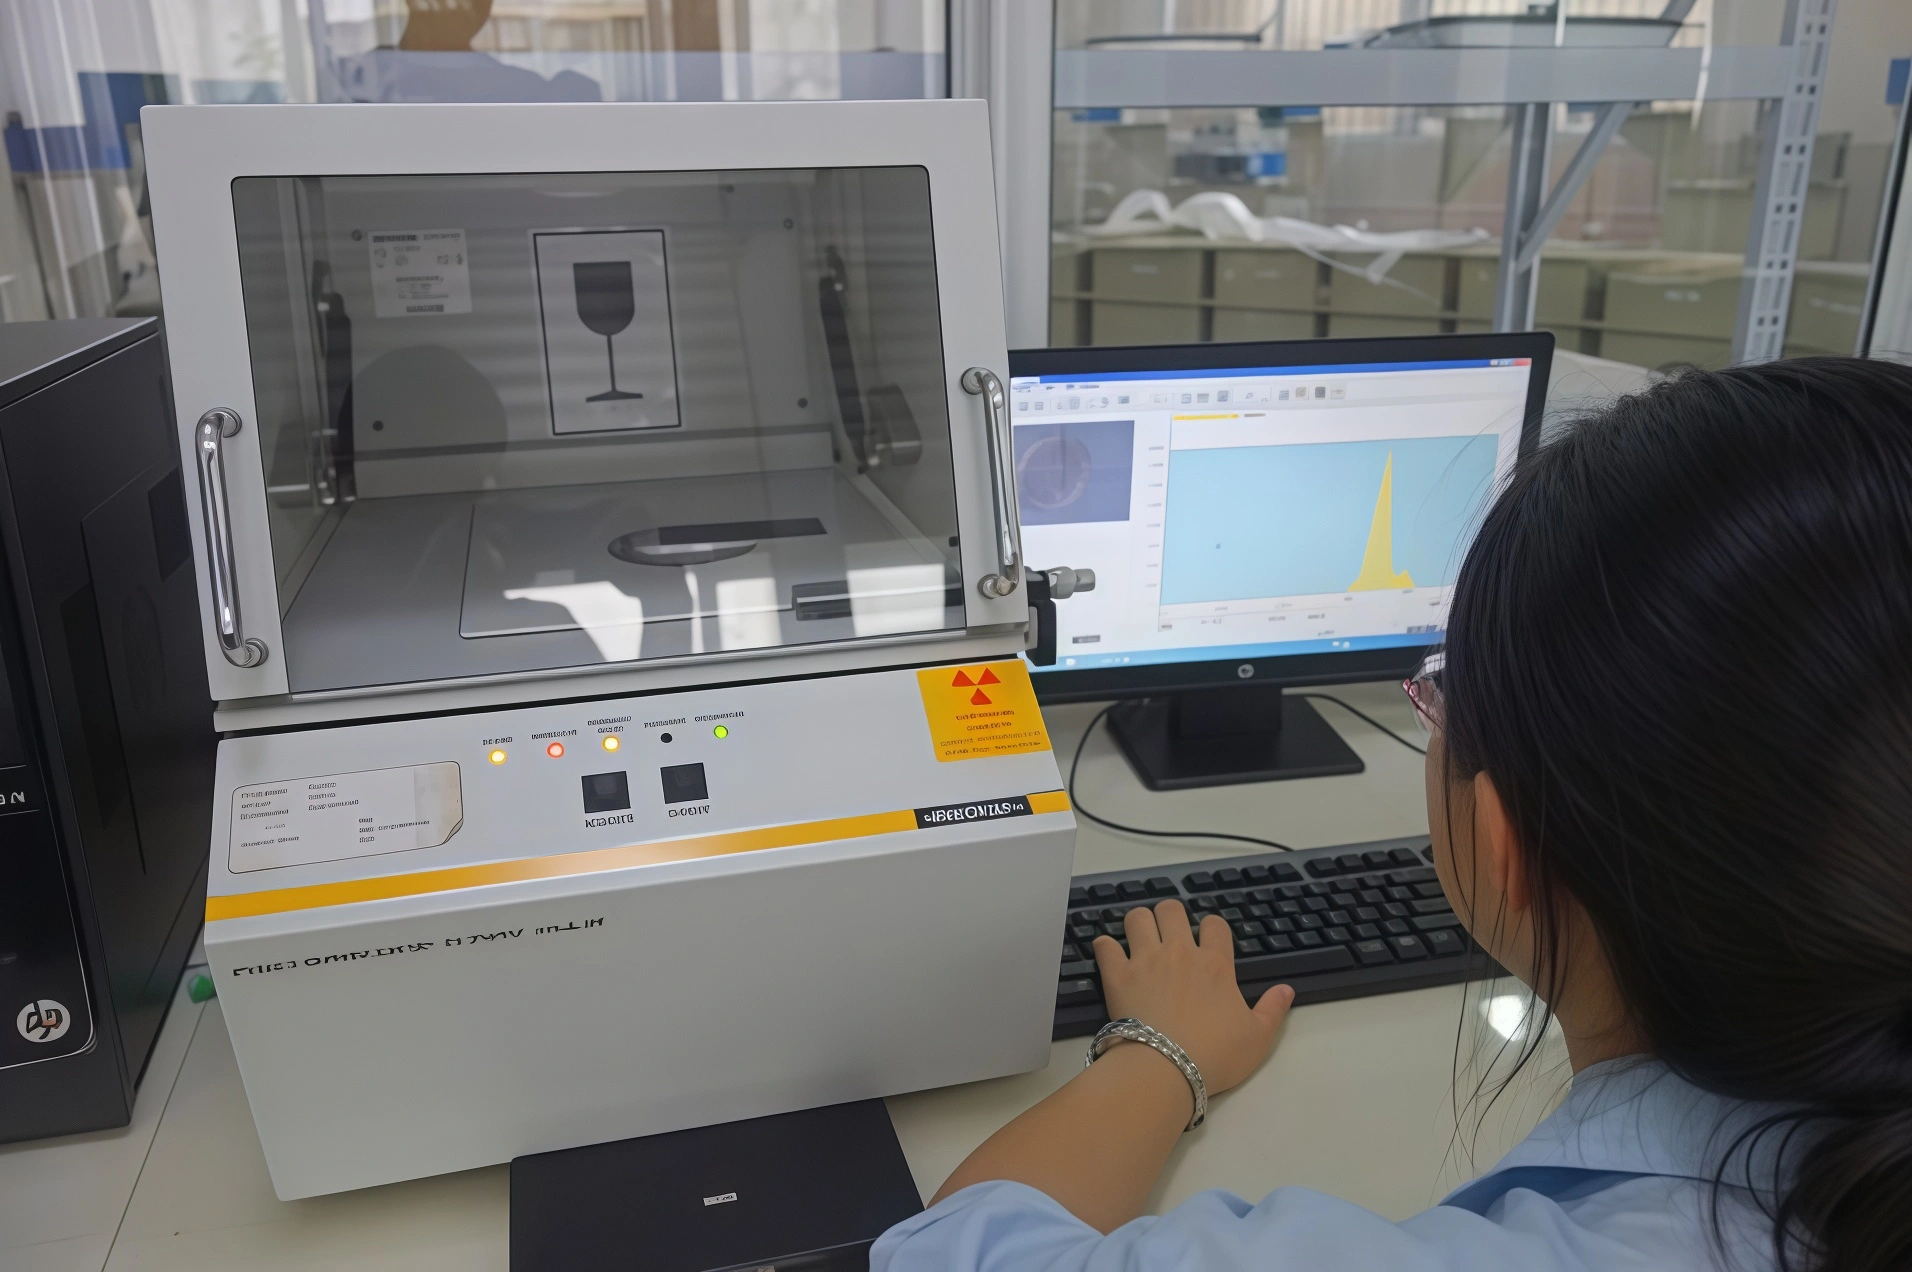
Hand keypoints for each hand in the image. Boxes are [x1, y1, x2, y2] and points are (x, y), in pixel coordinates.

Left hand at [1091, 900, 1293, 1095]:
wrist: (1168, 1069)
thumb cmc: (1215, 1054)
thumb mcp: (1257, 1037)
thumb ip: (1272, 1010)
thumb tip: (1287, 990)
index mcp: (1215, 965)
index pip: (1215, 924)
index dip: (1211, 927)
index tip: (1207, 940)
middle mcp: (1180, 954)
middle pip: (1172, 911)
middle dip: (1170, 916)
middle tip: (1169, 933)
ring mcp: (1146, 961)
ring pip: (1138, 918)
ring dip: (1138, 923)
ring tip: (1139, 937)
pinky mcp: (1117, 975)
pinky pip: (1105, 946)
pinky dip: (1105, 946)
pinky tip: (1110, 955)